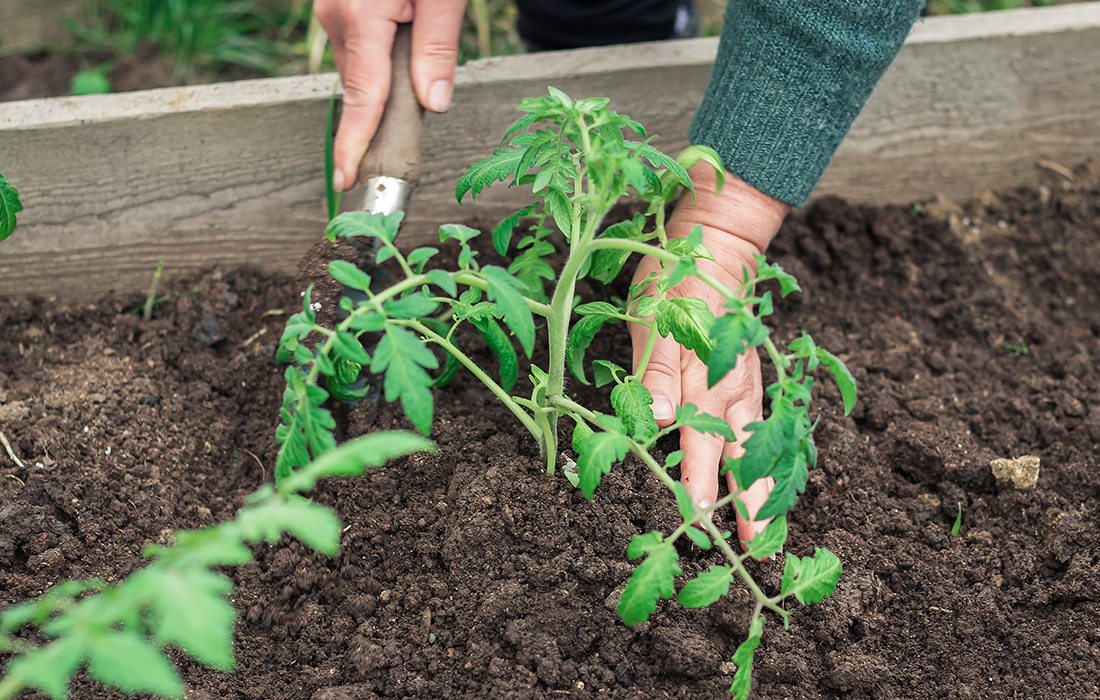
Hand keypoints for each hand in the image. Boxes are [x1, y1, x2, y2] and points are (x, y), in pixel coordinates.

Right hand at [314, 0, 466, 190]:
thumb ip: (437, 47)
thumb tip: (433, 104)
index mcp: (363, 15)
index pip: (362, 97)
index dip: (353, 145)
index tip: (346, 180)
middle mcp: (338, 16)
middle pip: (362, 85)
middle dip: (389, 103)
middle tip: (427, 98)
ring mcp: (333, 10)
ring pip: (360, 66)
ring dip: (387, 73)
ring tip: (419, 41)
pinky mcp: (336, 5)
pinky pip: (358, 45)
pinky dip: (379, 55)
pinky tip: (404, 32)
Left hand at [628, 164, 788, 543]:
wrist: (721, 245)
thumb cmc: (677, 285)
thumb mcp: (654, 325)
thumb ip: (656, 376)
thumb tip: (658, 423)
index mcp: (705, 380)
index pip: (700, 443)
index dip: (698, 482)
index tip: (700, 521)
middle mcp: (734, 389)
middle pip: (745, 456)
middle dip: (752, 504)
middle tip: (760, 549)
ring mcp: (749, 384)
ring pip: (760, 445)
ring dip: (766, 486)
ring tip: (771, 527)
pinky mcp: (754, 376)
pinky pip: (765, 425)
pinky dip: (771, 456)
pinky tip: (771, 477)